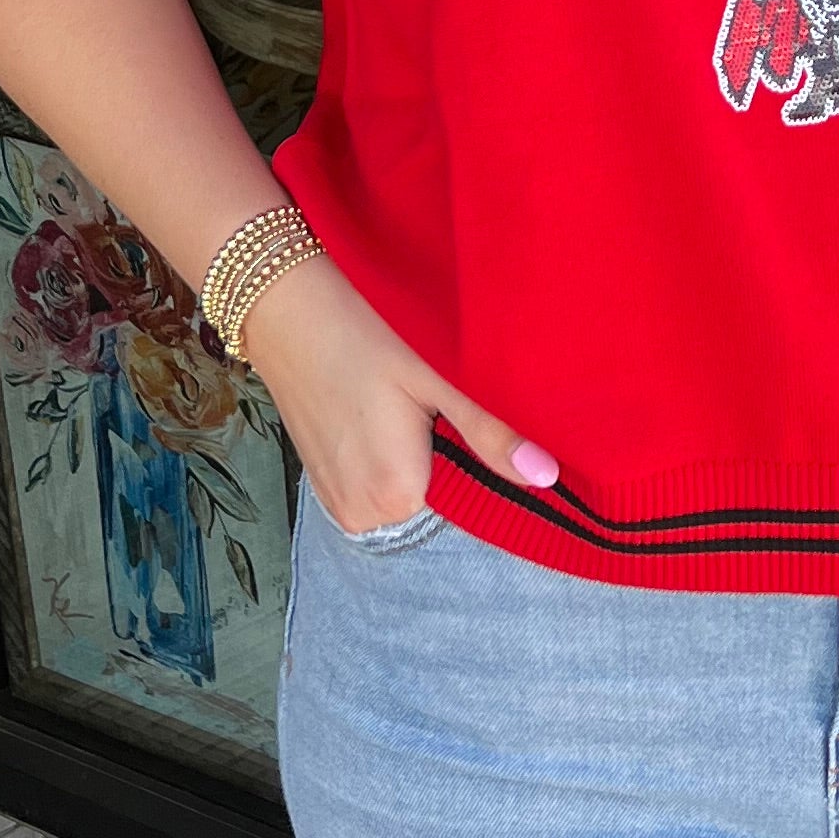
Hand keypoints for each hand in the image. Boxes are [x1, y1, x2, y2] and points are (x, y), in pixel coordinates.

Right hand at [237, 251, 556, 537]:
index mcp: (399, 495)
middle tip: (427, 414)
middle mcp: (365, 516)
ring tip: (397, 417)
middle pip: (433, 506)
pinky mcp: (322, 494)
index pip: (467, 506)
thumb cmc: (366, 343)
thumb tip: (548, 477)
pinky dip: (384, 470)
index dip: (475, 467)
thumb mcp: (436, 386)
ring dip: (412, 469)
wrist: (290, 321)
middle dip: (443, 468)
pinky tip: (375, 426)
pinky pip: (373, 496)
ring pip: (402, 502)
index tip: (461, 426)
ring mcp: (339, 509)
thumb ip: (490, 437)